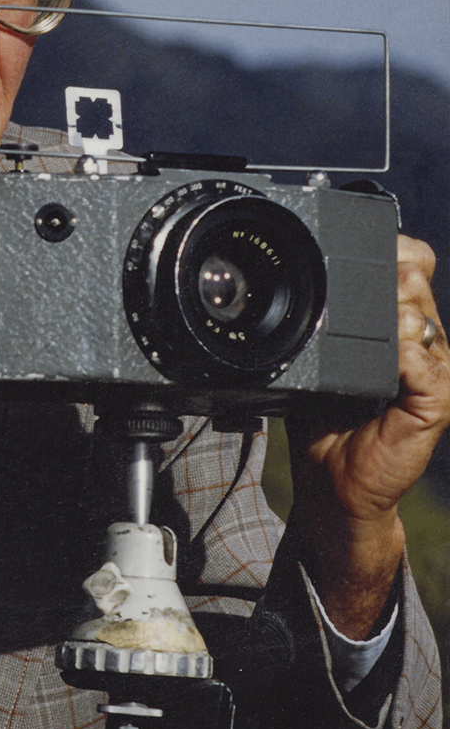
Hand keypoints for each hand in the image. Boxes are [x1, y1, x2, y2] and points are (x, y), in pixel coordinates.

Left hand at [287, 234, 449, 638]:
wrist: (331, 480)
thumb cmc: (321, 418)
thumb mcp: (313, 355)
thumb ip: (318, 318)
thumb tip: (293, 274)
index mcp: (398, 323)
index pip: (414, 262)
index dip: (393, 248)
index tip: (358, 250)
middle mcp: (420, 340)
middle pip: (415, 276)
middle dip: (381, 275)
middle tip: (348, 301)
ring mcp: (432, 370)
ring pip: (420, 312)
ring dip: (384, 313)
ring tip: (358, 338)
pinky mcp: (435, 402)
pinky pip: (425, 362)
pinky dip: (400, 354)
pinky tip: (382, 362)